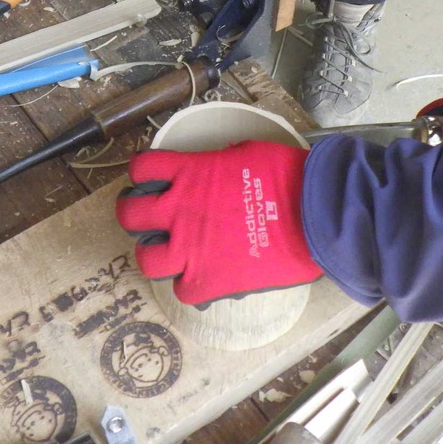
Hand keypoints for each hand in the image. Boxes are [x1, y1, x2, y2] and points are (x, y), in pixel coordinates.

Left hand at [115, 140, 321, 305]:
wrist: (313, 215)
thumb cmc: (288, 177)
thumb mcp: (247, 153)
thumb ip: (220, 163)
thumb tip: (218, 167)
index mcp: (189, 173)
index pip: (142, 168)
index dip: (141, 174)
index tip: (149, 180)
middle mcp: (180, 210)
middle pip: (130, 215)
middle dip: (134, 214)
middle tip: (148, 219)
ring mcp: (190, 248)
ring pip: (147, 259)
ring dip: (155, 255)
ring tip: (169, 254)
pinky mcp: (208, 280)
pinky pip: (182, 290)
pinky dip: (191, 285)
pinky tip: (204, 277)